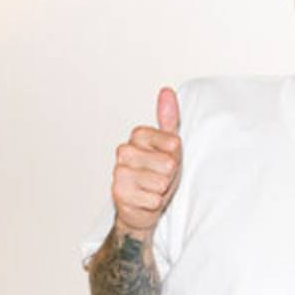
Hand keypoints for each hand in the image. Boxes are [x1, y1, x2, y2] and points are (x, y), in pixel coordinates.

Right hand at [112, 88, 182, 236]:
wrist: (142, 204)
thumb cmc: (157, 173)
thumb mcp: (169, 145)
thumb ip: (168, 119)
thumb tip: (166, 91)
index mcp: (138, 135)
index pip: (173, 142)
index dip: (176, 155)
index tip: (167, 158)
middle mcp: (125, 151)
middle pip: (168, 164)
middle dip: (170, 175)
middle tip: (160, 177)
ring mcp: (119, 172)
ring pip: (161, 182)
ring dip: (162, 190)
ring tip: (152, 188)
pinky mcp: (119, 194)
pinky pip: (153, 199)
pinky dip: (154, 203)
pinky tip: (146, 200)